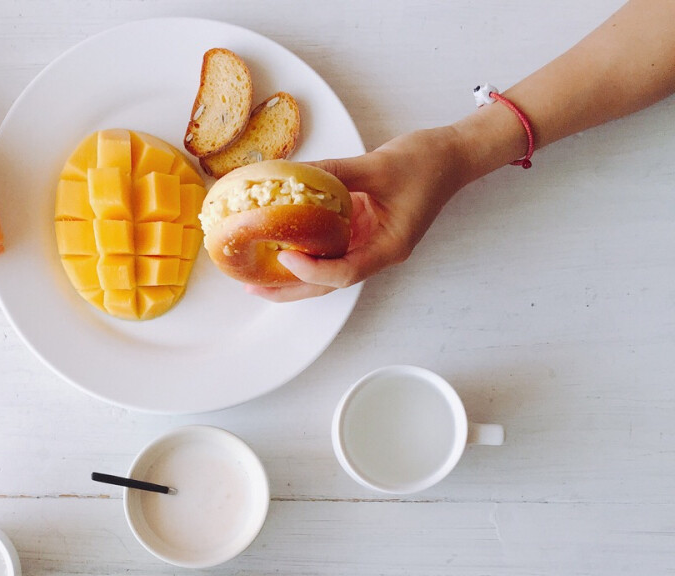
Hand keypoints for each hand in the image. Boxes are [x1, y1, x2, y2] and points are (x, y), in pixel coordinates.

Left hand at [247, 126, 469, 301]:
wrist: (452, 156)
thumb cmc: (428, 162)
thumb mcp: (379, 164)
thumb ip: (336, 172)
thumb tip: (294, 176)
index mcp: (389, 247)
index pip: (344, 273)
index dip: (311, 270)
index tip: (284, 256)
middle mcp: (377, 253)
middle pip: (328, 284)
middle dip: (290, 289)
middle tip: (252, 289)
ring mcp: (369, 246)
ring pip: (326, 272)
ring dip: (292, 277)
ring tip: (256, 280)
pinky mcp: (362, 233)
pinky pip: (329, 250)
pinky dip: (304, 251)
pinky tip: (278, 248)